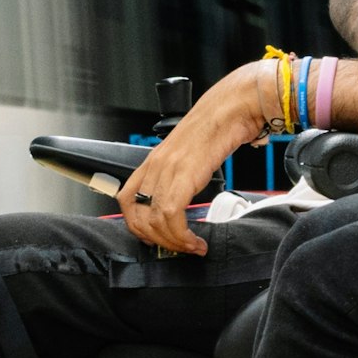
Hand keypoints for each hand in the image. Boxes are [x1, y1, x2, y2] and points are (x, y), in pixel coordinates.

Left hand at [119, 63, 268, 254]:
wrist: (231, 109)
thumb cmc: (215, 128)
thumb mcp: (188, 155)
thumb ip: (179, 177)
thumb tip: (181, 203)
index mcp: (152, 162)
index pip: (126, 201)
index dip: (137, 226)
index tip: (156, 238)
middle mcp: (155, 166)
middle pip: (138, 217)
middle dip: (156, 242)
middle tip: (176, 249)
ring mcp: (167, 169)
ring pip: (154, 221)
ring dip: (173, 242)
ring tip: (190, 247)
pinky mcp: (184, 173)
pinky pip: (172, 214)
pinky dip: (182, 235)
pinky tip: (195, 240)